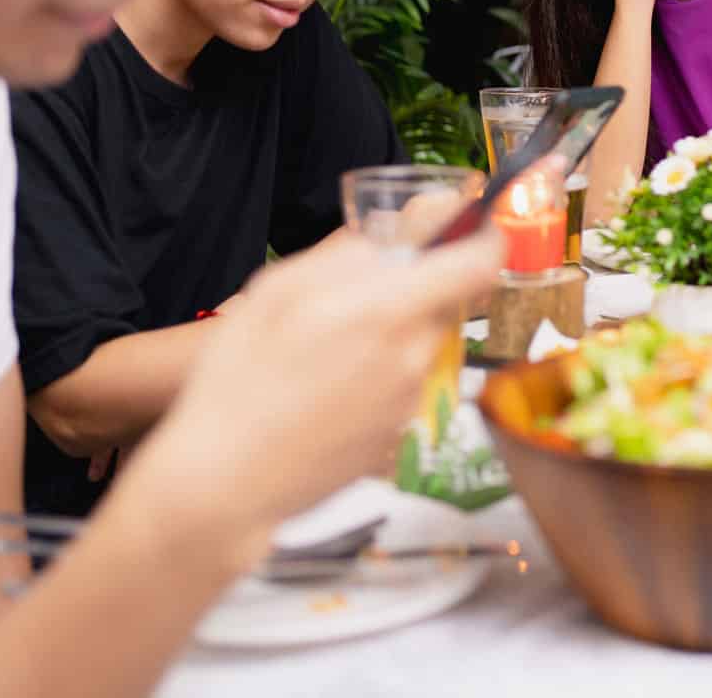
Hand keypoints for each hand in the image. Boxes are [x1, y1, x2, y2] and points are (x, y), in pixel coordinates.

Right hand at [111, 210, 505, 566]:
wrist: (226, 483)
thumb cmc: (239, 382)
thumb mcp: (277, 292)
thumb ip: (347, 254)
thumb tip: (399, 231)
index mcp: (388, 312)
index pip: (480, 263)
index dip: (485, 238)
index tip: (474, 227)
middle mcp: (413, 357)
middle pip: (446, 303)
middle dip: (415, 291)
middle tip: (356, 300)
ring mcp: (410, 401)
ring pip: (422, 343)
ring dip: (393, 335)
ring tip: (326, 353)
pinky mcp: (399, 434)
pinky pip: (403, 384)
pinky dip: (379, 376)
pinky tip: (327, 391)